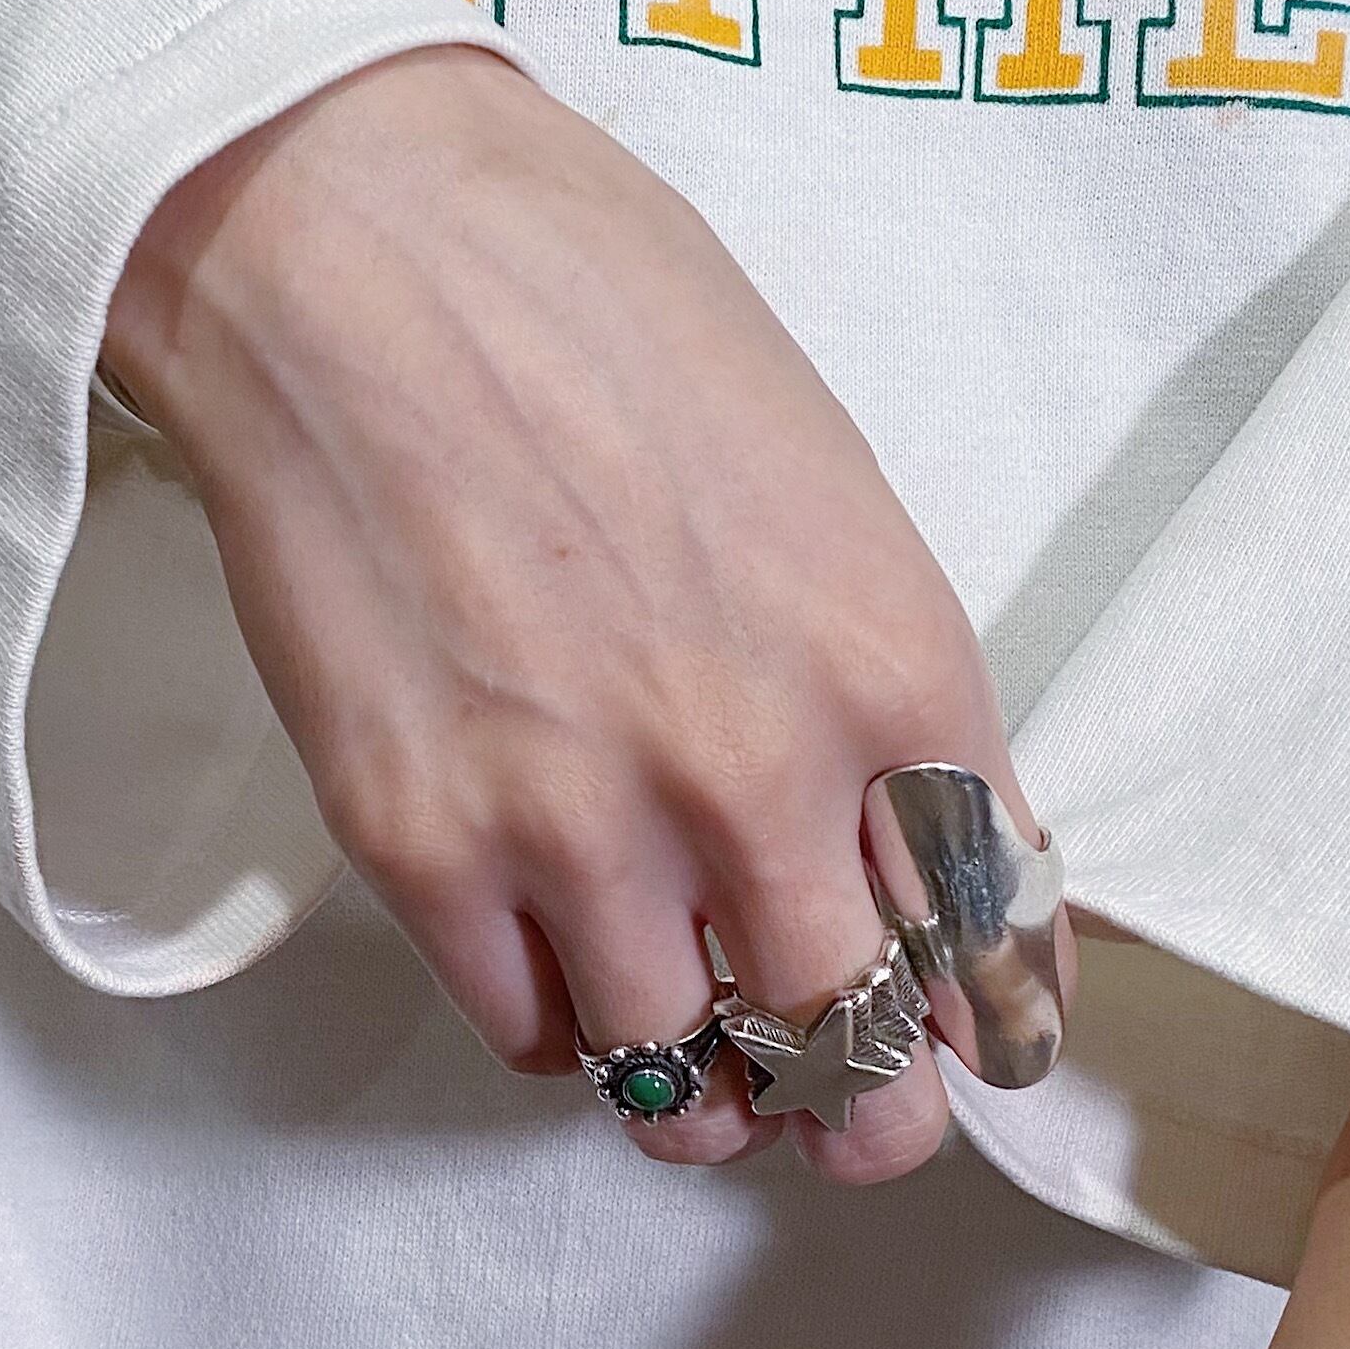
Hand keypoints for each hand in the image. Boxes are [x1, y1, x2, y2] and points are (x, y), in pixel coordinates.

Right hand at [103, 43, 1062, 1179]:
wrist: (357, 241)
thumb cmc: (607, 310)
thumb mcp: (827, 481)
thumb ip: (883, 680)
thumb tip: (918, 830)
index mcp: (894, 662)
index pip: (992, 934)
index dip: (990, 1013)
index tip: (972, 1036)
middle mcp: (758, 773)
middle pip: (857, 1052)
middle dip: (867, 1107)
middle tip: (849, 1105)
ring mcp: (579, 823)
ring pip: (681, 1076)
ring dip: (705, 1089)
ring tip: (701, 1060)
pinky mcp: (417, 845)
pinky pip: (530, 1033)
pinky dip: (567, 1027)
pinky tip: (571, 965)